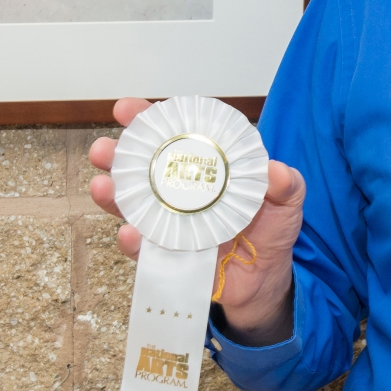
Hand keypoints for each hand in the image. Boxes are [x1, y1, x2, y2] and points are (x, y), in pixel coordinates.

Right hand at [89, 97, 304, 345]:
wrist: (267, 280)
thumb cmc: (272, 230)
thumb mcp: (288, 201)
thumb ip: (287, 185)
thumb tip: (276, 171)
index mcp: (203, 167)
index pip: (173, 138)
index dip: (147, 121)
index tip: (126, 110)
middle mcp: (179, 191)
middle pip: (142, 169)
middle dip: (117, 156)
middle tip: (103, 150)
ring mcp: (171, 224)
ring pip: (133, 206)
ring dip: (114, 196)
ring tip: (102, 187)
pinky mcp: (168, 257)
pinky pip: (145, 250)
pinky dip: (134, 243)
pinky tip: (129, 235)